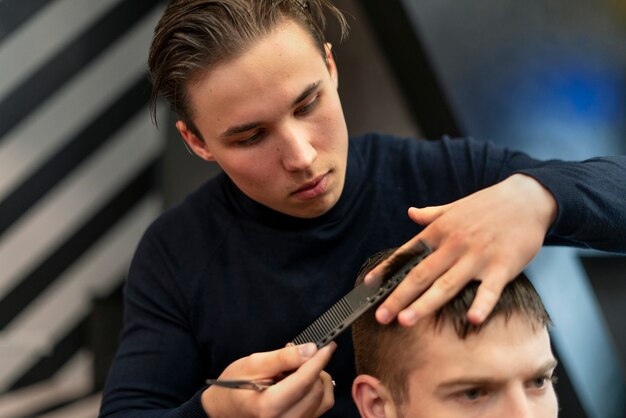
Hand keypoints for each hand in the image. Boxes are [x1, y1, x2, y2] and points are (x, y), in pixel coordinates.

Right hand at [201, 342, 335, 417]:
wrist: (224, 409)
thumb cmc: (233, 385)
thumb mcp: (253, 364)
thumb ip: (283, 357)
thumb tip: (311, 350)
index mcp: (269, 407)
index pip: (305, 381)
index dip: (319, 360)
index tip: (329, 345)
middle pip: (316, 390)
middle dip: (314, 368)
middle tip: (299, 355)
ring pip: (323, 399)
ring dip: (317, 379)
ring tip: (298, 370)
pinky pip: (320, 408)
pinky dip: (317, 391)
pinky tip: (302, 383)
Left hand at [366, 174, 556, 325]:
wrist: (528, 198)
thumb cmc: (489, 205)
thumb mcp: (455, 206)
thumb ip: (431, 214)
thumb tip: (410, 213)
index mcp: (440, 231)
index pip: (407, 254)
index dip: (386, 270)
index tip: (368, 286)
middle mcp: (454, 244)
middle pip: (420, 274)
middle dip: (398, 296)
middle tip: (381, 316)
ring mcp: (477, 256)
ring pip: (446, 284)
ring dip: (425, 304)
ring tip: (406, 321)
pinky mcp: (503, 266)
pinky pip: (490, 289)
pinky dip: (482, 304)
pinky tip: (472, 319)